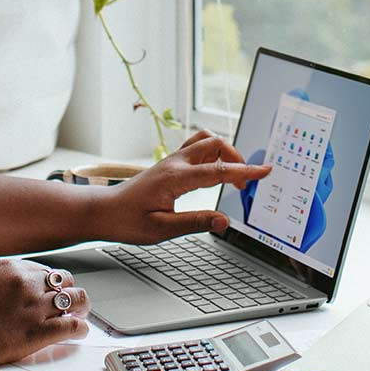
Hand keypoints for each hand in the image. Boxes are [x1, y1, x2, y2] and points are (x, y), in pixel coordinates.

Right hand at [0, 259, 89, 370]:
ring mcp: (34, 307)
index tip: (54, 291)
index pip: (45, 270)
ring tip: (82, 314)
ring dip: (81, 307)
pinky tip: (81, 332)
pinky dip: (81, 329)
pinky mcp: (38, 332)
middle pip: (65, 281)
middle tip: (72, 301)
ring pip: (75, 300)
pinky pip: (73, 326)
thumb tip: (12, 288)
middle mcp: (27, 283)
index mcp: (11, 268)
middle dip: (69, 291)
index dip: (52, 283)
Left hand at [95, 130, 270, 244]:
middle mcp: (175, 163)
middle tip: (246, 182)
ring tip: (233, 174)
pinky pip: (196, 147)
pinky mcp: (168, 164)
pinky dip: (212, 153)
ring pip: (205, 140)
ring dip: (224, 152)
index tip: (265, 171)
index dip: (245, 171)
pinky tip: (215, 170)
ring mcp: (171, 160)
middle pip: (215, 144)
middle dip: (237, 158)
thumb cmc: (128, 221)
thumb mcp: (162, 230)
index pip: (219, 170)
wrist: (104, 211)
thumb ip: (195, 223)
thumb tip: (224, 221)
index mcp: (176, 178)